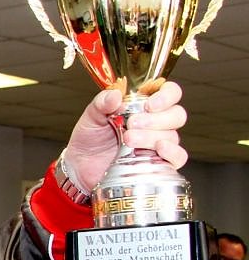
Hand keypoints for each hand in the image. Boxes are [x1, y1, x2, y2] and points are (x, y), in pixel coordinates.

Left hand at [62, 80, 187, 191]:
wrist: (80, 166)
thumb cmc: (90, 138)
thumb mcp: (91, 117)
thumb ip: (102, 103)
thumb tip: (115, 94)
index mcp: (145, 106)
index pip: (171, 93)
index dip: (166, 96)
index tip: (149, 104)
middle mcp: (156, 123)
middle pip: (176, 115)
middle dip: (155, 119)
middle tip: (131, 124)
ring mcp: (159, 143)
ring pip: (172, 136)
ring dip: (152, 136)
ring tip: (128, 139)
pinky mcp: (158, 164)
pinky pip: (178, 157)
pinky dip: (173, 152)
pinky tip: (159, 148)